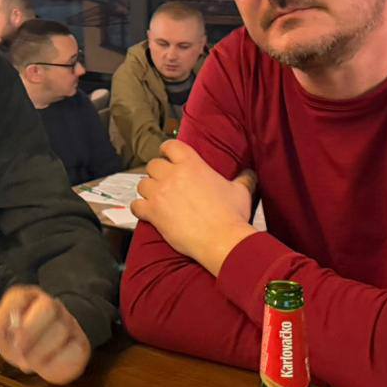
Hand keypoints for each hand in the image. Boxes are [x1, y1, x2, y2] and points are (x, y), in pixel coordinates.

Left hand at [0, 285, 89, 384]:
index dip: (7, 317)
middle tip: (19, 353)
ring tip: (30, 362)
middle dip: (29, 332)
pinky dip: (55, 365)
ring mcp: (70, 322)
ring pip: (61, 330)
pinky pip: (73, 352)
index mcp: (28, 298)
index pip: (18, 297)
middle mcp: (52, 304)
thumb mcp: (5, 335)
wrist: (53, 352)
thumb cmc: (24, 341)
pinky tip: (46, 367)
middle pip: (47, 307)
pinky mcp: (82, 344)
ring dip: (40, 353)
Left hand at [130, 140, 255, 275]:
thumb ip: (243, 179)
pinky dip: (139, 208)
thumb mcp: (241, 191)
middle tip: (164, 182)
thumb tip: (250, 173)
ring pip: (142, 184)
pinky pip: (136, 205)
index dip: (167, 151)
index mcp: (191, 164)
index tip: (168, 156)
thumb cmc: (232, 215)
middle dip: (157, 173)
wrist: (222, 240)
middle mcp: (172, 174)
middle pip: (153, 165)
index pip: (170, 146)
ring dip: (147, 190)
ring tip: (155, 197)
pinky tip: (146, 213)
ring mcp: (160, 193)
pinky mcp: (153, 212)